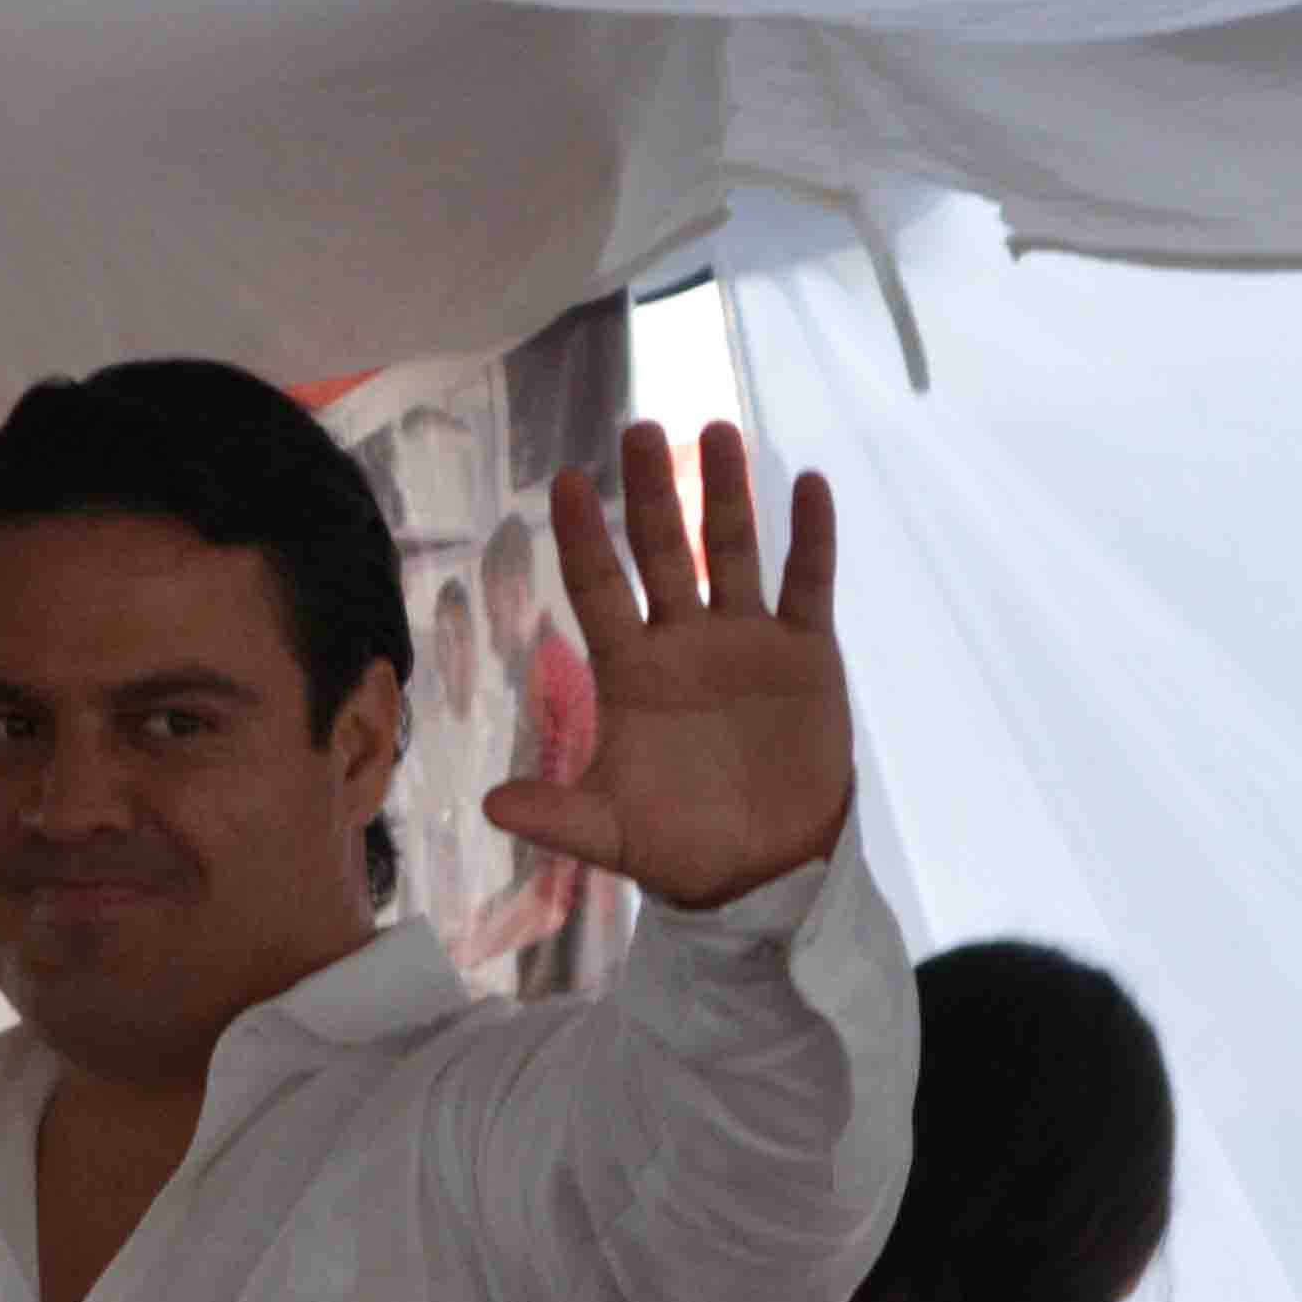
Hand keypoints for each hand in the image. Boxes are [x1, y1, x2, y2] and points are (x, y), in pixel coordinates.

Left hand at [480, 422, 853, 911]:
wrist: (765, 870)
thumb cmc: (679, 844)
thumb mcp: (612, 832)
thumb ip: (558, 813)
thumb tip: (489, 807)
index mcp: (631, 670)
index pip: (599, 589)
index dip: (583, 537)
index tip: (567, 481)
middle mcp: (683, 639)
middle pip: (663, 550)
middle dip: (651, 493)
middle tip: (638, 430)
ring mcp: (745, 639)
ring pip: (733, 549)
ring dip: (726, 492)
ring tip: (717, 431)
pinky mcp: (803, 652)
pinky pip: (807, 584)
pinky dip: (811, 538)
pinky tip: (810, 486)